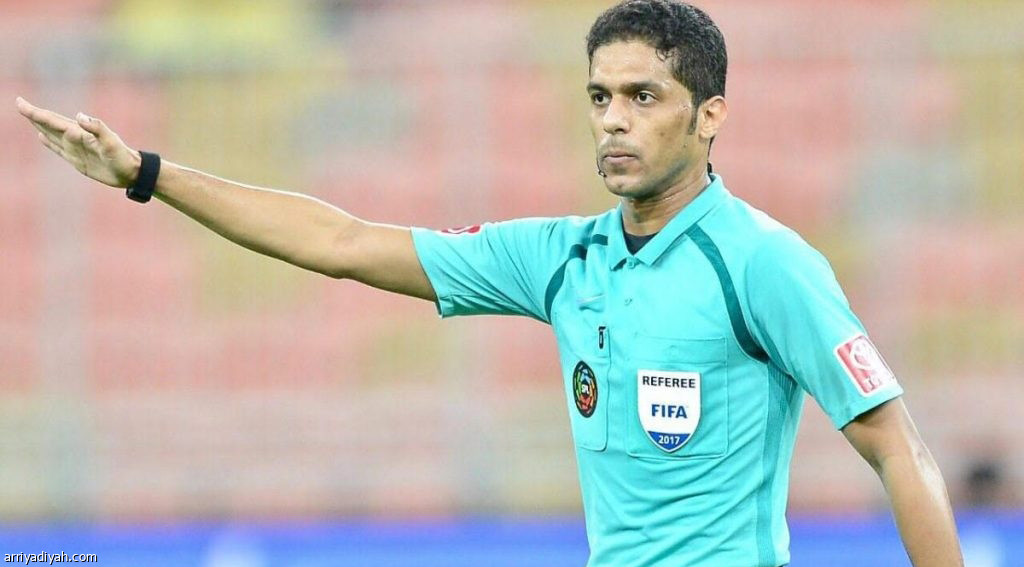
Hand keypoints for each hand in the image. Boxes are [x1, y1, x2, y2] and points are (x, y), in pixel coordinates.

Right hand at [16, 97, 141, 187]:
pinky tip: (42, 136)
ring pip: (52, 134)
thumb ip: (97, 127)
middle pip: (50, 124)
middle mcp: (75, 138)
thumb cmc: (123, 157)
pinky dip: (48, 141)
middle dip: (34, 115)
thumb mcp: (111, 142)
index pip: (53, 120)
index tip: (21, 103)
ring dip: (39, 125)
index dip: (36, 112)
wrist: (131, 172)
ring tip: (28, 116)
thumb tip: (78, 116)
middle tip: (20, 103)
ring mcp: (75, 148)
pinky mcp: (77, 160)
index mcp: (80, 132)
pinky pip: (58, 148)